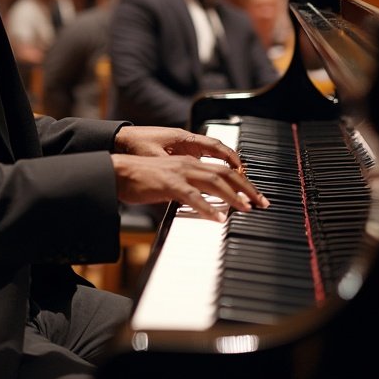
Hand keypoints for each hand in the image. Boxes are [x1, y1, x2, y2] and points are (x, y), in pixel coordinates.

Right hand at [112, 125, 269, 221]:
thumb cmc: (139, 180)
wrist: (116, 172)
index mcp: (188, 162)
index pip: (222, 169)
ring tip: (247, 209)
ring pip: (214, 182)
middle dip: (246, 188)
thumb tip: (202, 205)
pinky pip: (193, 196)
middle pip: (225, 173)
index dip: (241, 181)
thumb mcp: (168, 183)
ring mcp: (179, 172)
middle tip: (262, 203)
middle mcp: (187, 163)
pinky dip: (208, 207)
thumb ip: (186, 191)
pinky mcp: (168, 184)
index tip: (255, 195)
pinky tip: (219, 217)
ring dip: (233, 196)